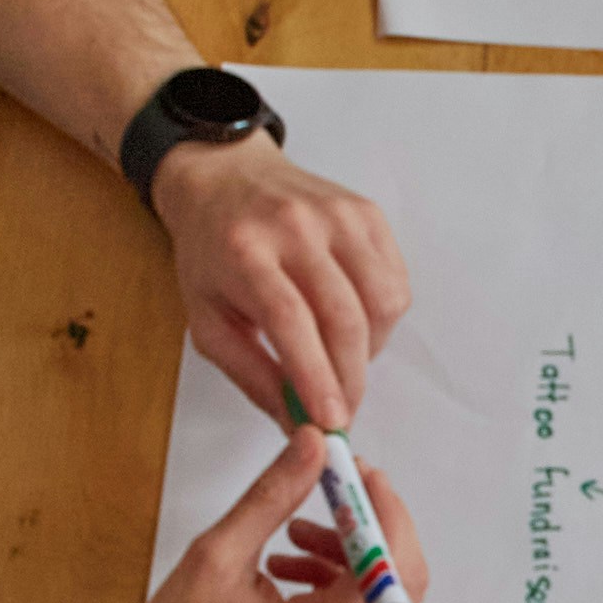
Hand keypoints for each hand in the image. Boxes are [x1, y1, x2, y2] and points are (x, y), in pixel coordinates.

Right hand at [120, 431, 426, 602]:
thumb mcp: (215, 556)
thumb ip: (272, 496)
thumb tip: (314, 447)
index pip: (389, 567)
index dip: (385, 511)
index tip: (361, 472)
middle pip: (400, 583)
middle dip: (375, 525)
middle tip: (340, 488)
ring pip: (383, 598)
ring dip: (353, 552)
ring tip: (297, 530)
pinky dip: (340, 581)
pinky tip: (292, 564)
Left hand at [149, 135, 410, 433]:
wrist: (226, 178)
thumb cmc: (213, 252)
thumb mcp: (207, 319)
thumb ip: (251, 374)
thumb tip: (296, 423)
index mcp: (244, 251)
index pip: (292, 320)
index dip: (317, 376)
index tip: (332, 419)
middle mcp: (295, 226)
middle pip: (344, 316)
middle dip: (351, 378)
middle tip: (344, 411)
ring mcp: (337, 215)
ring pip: (382, 301)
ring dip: (371, 348)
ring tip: (341, 355)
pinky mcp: (366, 213)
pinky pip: (395, 281)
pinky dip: (383, 317)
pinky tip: (354, 320)